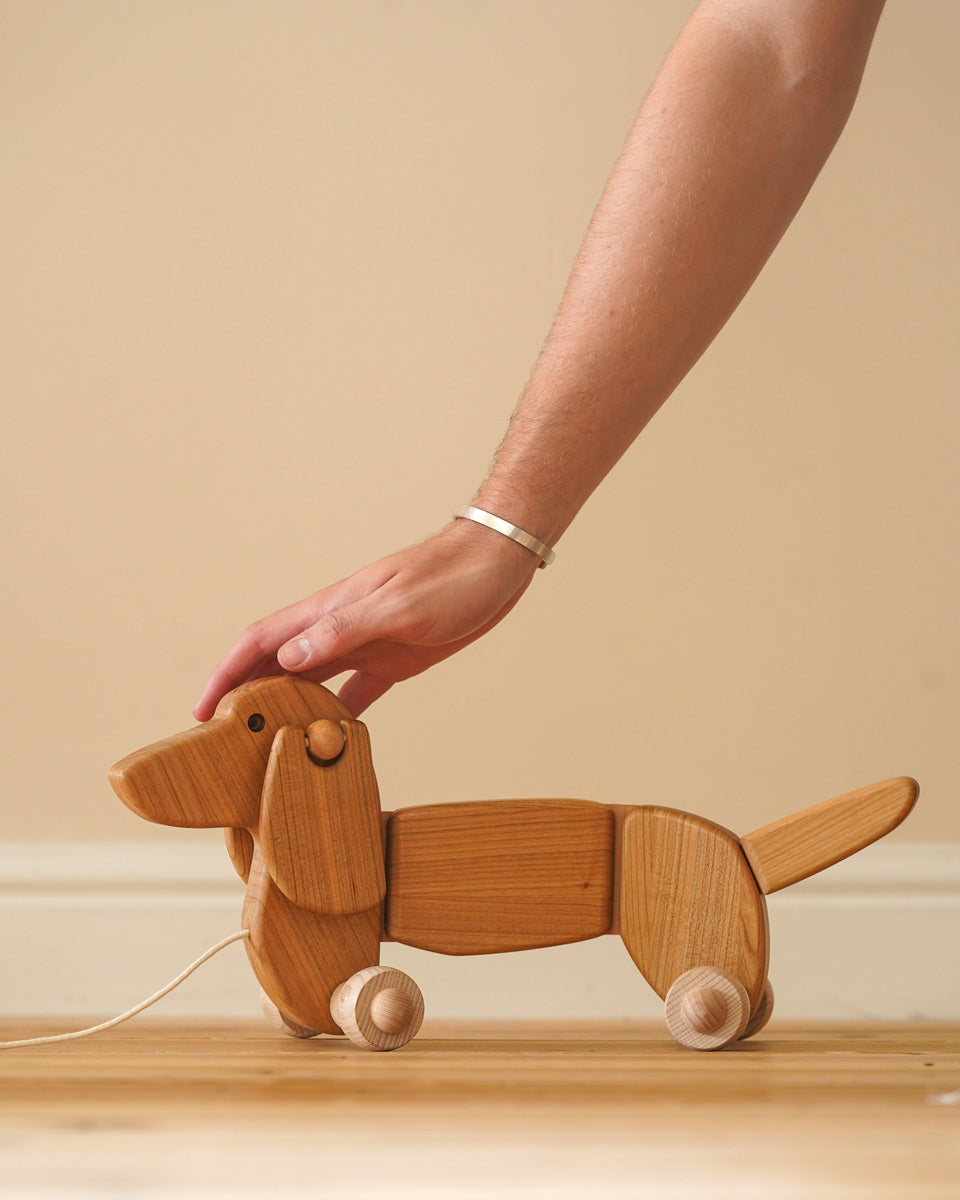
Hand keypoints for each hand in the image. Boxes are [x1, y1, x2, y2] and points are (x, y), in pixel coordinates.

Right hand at [193, 519, 539, 718]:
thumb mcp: (401, 607)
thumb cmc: (453, 577)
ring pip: (311, 680)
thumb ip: (345, 631)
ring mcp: (365, 643)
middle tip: (225, 742)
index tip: (203, 710)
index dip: (226, 673)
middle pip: (276, 665)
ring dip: (286, 708)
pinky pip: (356, 690)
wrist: (499, 562)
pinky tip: (330, 739)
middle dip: (246, 697)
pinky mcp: (395, 658)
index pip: (261, 640)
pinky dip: (338, 714)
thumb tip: (287, 659)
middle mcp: (340, 627)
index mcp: (331, 609)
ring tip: (266, 747)